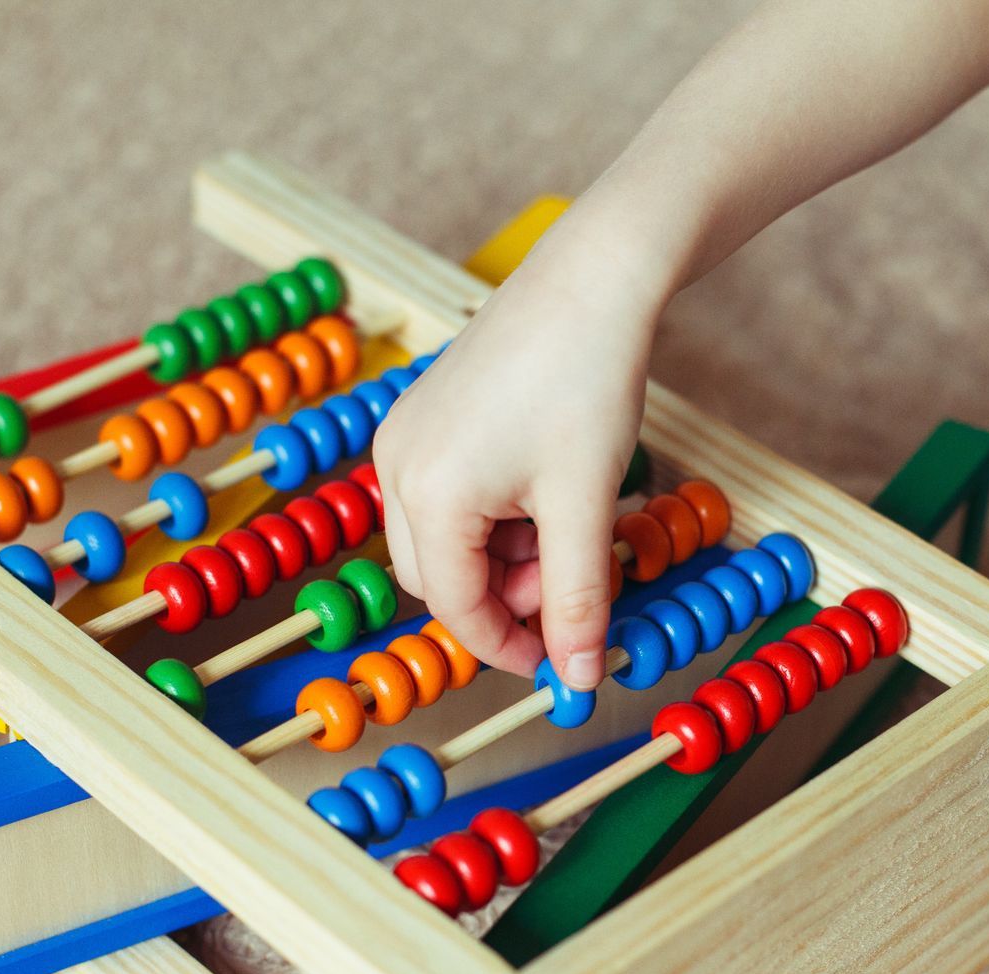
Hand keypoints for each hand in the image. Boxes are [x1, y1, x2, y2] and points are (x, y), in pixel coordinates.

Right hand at [375, 228, 662, 690]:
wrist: (591, 279)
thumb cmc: (587, 383)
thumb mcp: (586, 507)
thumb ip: (577, 601)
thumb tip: (580, 680)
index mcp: (430, 495)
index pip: (456, 608)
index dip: (509, 648)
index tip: (560, 664)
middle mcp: (398, 466)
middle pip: (438, 578)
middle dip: (503, 598)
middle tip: (570, 584)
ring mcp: (404, 437)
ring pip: (443, 541)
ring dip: (503, 558)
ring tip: (569, 526)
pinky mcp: (423, 416)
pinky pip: (446, 497)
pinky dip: (494, 518)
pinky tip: (547, 492)